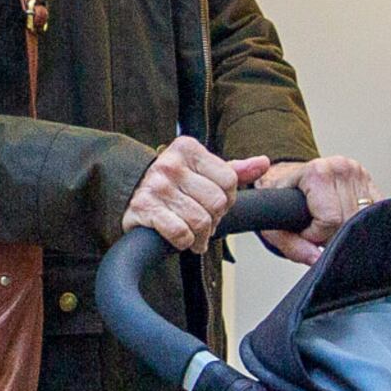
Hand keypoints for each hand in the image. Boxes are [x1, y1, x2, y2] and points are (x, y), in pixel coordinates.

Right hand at [123, 136, 269, 253]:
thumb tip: (263, 163)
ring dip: (201, 236)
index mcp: (188, 149)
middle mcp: (170, 164)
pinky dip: (184, 242)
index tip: (215, 205)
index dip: (228, 199)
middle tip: (205, 222)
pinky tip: (180, 238)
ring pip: (200, 220)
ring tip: (195, 235)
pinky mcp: (143, 209)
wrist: (126, 193)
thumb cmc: (170, 184)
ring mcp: (155, 186)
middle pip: (216, 202)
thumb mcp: (201, 171)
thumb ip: (232, 169)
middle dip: (214, 219)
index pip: (229, 180)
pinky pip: (180, 233)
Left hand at [256, 154, 379, 265]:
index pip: (330, 220)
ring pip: (364, 221)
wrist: (287, 178)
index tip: (305, 232)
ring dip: (347, 232)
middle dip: (332, 236)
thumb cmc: (280, 199)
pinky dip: (360, 226)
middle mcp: (343, 168)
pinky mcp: (372, 184)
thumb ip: (292, 245)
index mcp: (318, 172)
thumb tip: (317, 260)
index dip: (315, 235)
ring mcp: (360, 175)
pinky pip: (375, 216)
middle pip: (348, 222)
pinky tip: (345, 222)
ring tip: (328, 224)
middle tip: (316, 230)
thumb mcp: (274, 223)